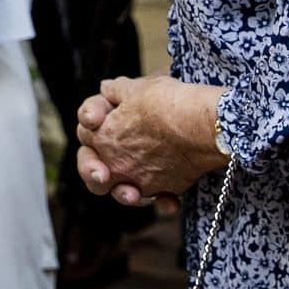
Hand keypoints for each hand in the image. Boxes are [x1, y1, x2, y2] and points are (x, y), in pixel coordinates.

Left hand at [76, 75, 228, 207]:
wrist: (203, 126)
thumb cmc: (168, 104)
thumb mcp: (137, 87)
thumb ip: (116, 91)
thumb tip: (107, 89)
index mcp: (103, 137)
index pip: (85, 133)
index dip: (94, 122)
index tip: (107, 114)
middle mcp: (117, 164)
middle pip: (94, 174)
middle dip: (94, 170)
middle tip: (102, 168)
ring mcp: (141, 180)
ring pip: (123, 193)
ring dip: (126, 193)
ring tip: (132, 191)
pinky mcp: (166, 189)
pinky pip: (157, 200)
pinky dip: (161, 201)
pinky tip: (168, 200)